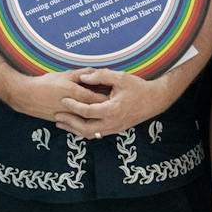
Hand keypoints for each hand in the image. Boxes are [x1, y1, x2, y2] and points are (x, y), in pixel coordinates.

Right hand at [5, 69, 109, 122]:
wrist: (26, 97)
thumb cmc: (45, 83)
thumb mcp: (65, 75)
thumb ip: (82, 74)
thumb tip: (96, 72)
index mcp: (76, 94)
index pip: (99, 98)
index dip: (111, 97)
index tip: (118, 95)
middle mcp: (74, 107)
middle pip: (97, 110)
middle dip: (107, 108)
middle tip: (116, 105)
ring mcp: (69, 117)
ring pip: (89, 120)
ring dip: (98, 117)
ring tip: (106, 113)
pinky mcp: (64, 122)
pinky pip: (79, 125)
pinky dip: (87, 122)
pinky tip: (93, 119)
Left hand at [55, 68, 173, 137]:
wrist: (154, 100)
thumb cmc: (138, 87)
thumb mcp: (120, 78)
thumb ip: (101, 76)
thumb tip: (83, 77)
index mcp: (113, 109)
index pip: (88, 111)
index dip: (74, 106)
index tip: (63, 99)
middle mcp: (113, 122)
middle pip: (85, 128)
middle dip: (69, 123)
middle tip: (57, 116)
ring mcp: (114, 128)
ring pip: (90, 134)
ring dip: (74, 129)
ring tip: (61, 123)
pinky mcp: (115, 130)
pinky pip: (96, 134)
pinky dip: (83, 130)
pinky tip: (75, 125)